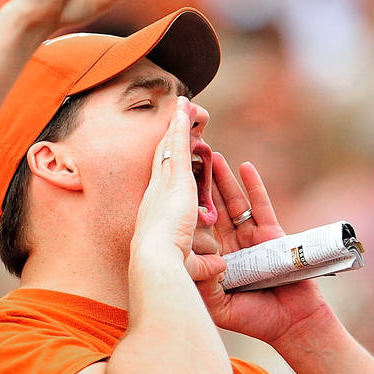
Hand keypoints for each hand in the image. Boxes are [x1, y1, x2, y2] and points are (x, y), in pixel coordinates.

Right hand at [132, 97, 224, 281]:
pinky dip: (180, 126)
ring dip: (175, 125)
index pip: (163, 183)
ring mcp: (163, 184)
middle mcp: (156, 194)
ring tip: (183, 104)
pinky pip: (177, 145)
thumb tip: (218, 267)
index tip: (169, 152)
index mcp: (157, 213)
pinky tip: (185, 109)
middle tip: (175, 117)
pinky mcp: (175, 178)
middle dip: (168, 137)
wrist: (155, 263)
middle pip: (162, 158)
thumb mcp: (190, 264)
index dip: (166, 165)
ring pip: (168, 147)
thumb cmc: (167, 269)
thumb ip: (203, 264)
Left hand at [199, 155, 334, 343]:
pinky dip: (254, 185)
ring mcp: (252, 237)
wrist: (292, 325)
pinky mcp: (273, 234)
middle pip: (214, 208)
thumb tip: (183, 266)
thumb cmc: (255, 319)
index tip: (170, 188)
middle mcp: (231, 244)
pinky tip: (245, 166)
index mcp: (215, 258)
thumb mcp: (219, 304)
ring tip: (213, 155)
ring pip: (235, 202)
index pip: (197, 228)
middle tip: (189, 160)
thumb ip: (201, 284)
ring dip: (224, 179)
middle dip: (203, 184)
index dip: (186, 209)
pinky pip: (262, 205)